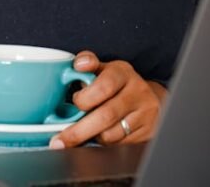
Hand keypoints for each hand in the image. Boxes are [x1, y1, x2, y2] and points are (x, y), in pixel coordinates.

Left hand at [49, 51, 167, 148]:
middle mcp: (137, 92)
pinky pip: (120, 145)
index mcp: (123, 73)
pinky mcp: (148, 132)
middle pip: (106, 115)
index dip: (85, 98)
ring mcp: (145, 113)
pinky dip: (105, 144)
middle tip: (61, 139)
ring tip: (86, 131)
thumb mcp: (103, 69)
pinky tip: (102, 135)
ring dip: (93, 137)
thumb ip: (87, 64)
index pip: (104, 86)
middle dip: (79, 130)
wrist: (148, 97)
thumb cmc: (117, 84)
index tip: (74, 102)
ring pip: (111, 134)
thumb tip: (79, 64)